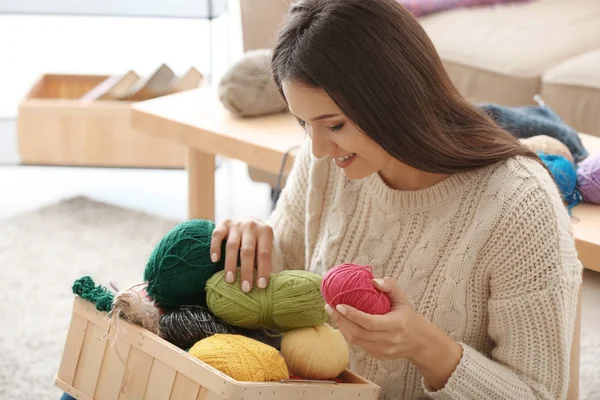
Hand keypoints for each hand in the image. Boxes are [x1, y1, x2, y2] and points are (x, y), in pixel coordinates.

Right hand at [210, 218, 273, 292]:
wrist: (249, 220)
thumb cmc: (259, 240)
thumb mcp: (266, 246)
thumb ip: (266, 261)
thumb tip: (264, 284)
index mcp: (265, 231)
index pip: (265, 253)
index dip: (263, 270)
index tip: (261, 286)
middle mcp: (251, 226)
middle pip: (248, 251)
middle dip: (246, 271)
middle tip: (245, 288)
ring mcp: (236, 224)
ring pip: (232, 245)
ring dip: (230, 264)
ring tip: (230, 280)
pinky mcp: (223, 224)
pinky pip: (217, 235)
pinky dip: (215, 247)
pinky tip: (214, 260)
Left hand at [326, 277, 462, 389]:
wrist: (418, 342)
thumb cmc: (407, 316)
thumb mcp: (403, 299)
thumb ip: (390, 286)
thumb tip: (372, 280)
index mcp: (396, 325)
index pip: (370, 322)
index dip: (353, 314)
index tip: (339, 304)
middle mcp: (389, 340)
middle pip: (358, 333)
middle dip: (340, 320)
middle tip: (329, 306)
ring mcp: (382, 350)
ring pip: (354, 341)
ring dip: (341, 326)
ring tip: (332, 313)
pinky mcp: (377, 355)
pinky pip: (357, 345)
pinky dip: (347, 333)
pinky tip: (342, 322)